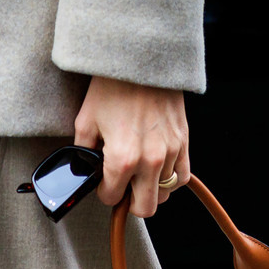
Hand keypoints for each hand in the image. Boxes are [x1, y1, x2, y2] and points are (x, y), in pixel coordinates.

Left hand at [72, 76, 189, 217]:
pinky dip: (170, 179)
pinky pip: (182, 177)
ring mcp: (170, 152)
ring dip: (149, 189)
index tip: (103, 182)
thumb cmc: (111, 87)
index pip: (112, 198)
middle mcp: (149, 161)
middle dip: (129, 202)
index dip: (104, 192)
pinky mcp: (184, 142)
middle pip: (144, 208)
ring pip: (163, 194)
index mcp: (122, 159)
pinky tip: (157, 169)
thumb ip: (83, 154)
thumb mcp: (85, 122)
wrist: (142, 59)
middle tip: (122, 187)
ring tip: (139, 174)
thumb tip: (86, 172)